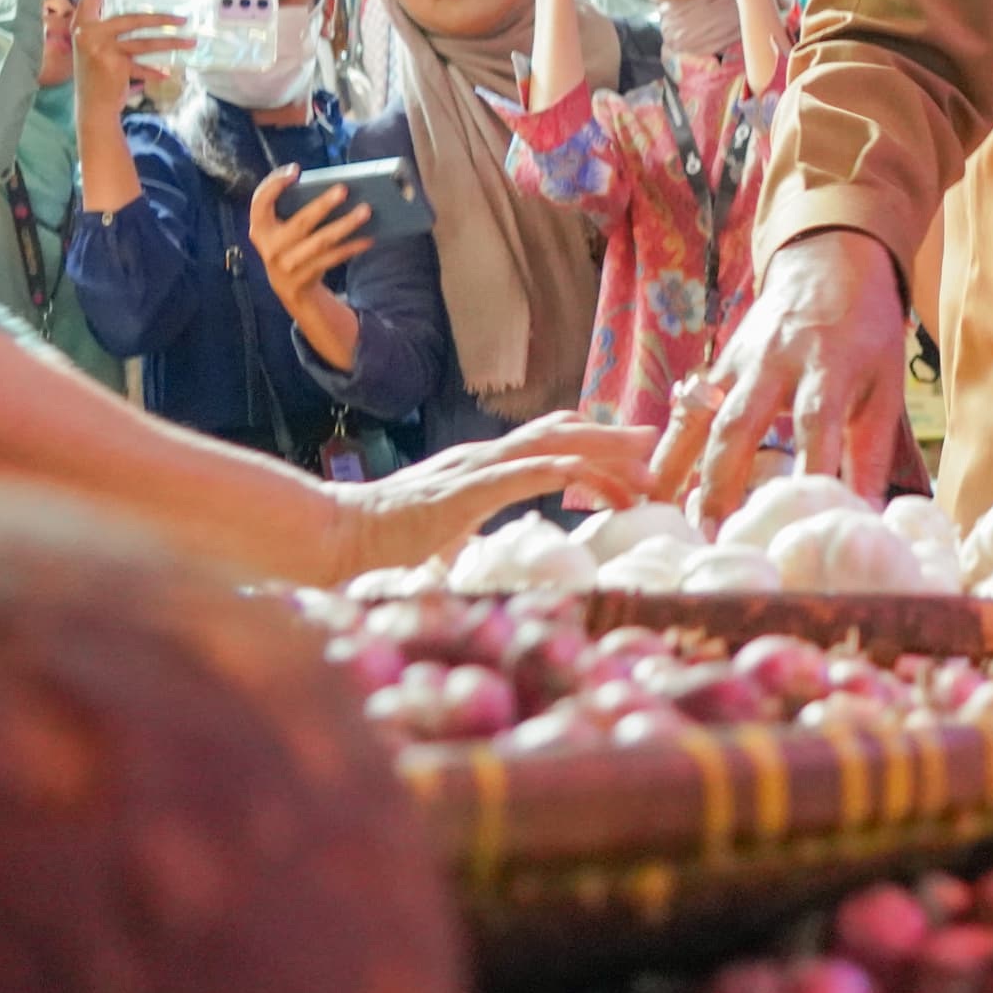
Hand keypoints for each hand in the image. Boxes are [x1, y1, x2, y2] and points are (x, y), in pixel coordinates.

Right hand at [69, 0, 187, 105]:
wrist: (91, 106)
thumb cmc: (97, 73)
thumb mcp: (93, 45)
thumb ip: (108, 29)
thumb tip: (143, 12)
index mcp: (81, 24)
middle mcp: (88, 33)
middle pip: (132, 17)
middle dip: (161, 18)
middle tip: (182, 20)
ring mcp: (101, 49)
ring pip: (145, 42)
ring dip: (171, 43)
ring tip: (190, 42)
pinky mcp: (115, 66)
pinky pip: (143, 65)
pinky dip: (156, 70)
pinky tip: (167, 72)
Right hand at [246, 164, 371, 319]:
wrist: (287, 287)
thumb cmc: (289, 245)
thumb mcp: (280, 229)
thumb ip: (290, 209)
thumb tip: (329, 190)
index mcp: (260, 228)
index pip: (260, 202)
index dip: (274, 184)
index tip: (295, 170)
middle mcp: (270, 247)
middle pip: (300, 222)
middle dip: (322, 205)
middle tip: (343, 189)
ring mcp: (287, 265)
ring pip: (322, 241)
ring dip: (346, 225)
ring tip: (365, 210)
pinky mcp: (305, 278)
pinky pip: (333, 258)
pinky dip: (352, 247)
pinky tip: (367, 238)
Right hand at [330, 415, 656, 574]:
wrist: (338, 534)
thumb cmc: (386, 540)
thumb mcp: (445, 535)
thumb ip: (471, 538)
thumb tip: (489, 559)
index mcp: (482, 466)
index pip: (546, 442)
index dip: (590, 446)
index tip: (628, 464)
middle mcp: (483, 457)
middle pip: (560, 434)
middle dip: (611, 441)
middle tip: (655, 449)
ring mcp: (474, 469)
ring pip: (551, 446)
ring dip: (602, 454)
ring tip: (642, 467)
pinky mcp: (465, 491)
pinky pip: (521, 473)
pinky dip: (559, 469)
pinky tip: (586, 474)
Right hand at [649, 226, 907, 520]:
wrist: (829, 264)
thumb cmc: (866, 336)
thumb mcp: (884, 386)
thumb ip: (871, 452)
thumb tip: (865, 515)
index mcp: (827, 363)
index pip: (815, 423)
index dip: (807, 471)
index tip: (800, 522)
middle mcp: (775, 360)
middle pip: (740, 425)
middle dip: (723, 485)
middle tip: (715, 540)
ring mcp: (738, 361)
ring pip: (699, 419)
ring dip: (680, 472)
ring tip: (668, 524)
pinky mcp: (716, 366)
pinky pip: (685, 411)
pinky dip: (666, 451)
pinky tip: (648, 490)